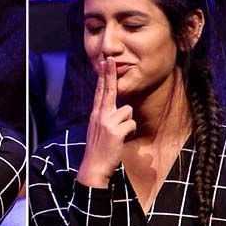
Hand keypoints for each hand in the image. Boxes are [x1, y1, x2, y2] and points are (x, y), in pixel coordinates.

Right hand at [77, 57, 135, 187]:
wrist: (94, 166)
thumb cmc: (99, 149)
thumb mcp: (98, 129)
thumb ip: (107, 117)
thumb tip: (120, 109)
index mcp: (95, 114)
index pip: (99, 91)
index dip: (103, 76)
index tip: (104, 63)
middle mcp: (99, 115)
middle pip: (108, 90)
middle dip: (109, 74)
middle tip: (110, 59)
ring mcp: (107, 122)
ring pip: (128, 111)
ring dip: (128, 122)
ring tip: (120, 134)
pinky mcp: (115, 131)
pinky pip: (132, 124)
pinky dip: (131, 132)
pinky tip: (122, 140)